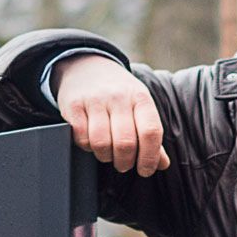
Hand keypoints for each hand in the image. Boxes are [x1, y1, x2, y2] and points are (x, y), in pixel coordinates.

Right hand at [55, 56, 167, 174]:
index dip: (149, 158)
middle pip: (126, 143)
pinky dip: (87, 147)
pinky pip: (81, 138)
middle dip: (125, 162)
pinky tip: (91, 142)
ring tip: (108, 154)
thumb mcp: (139, 106)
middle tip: (124, 165)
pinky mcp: (73, 105)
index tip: (145, 170)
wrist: (85, 66)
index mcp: (140, 98)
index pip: (151, 132)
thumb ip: (150, 135)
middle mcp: (118, 97)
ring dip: (105, 157)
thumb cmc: (118, 93)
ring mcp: (94, 100)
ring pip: (102, 144)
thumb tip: (162, 164)